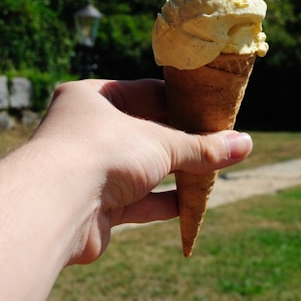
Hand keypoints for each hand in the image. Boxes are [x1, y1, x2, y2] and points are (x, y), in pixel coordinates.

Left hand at [29, 79, 252, 264]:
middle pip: (143, 133)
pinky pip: (136, 202)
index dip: (178, 101)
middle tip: (219, 141)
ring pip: (141, 169)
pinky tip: (191, 204)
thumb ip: (202, 147)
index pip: (142, 92)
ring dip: (175, 173)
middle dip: (181, 141)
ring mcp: (88, 170)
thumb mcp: (161, 143)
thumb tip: (245, 144)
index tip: (211, 108)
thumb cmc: (102, 152)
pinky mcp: (94, 207)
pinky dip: (163, 202)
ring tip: (214, 172)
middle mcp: (84, 131)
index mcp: (90, 98)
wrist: (55, 207)